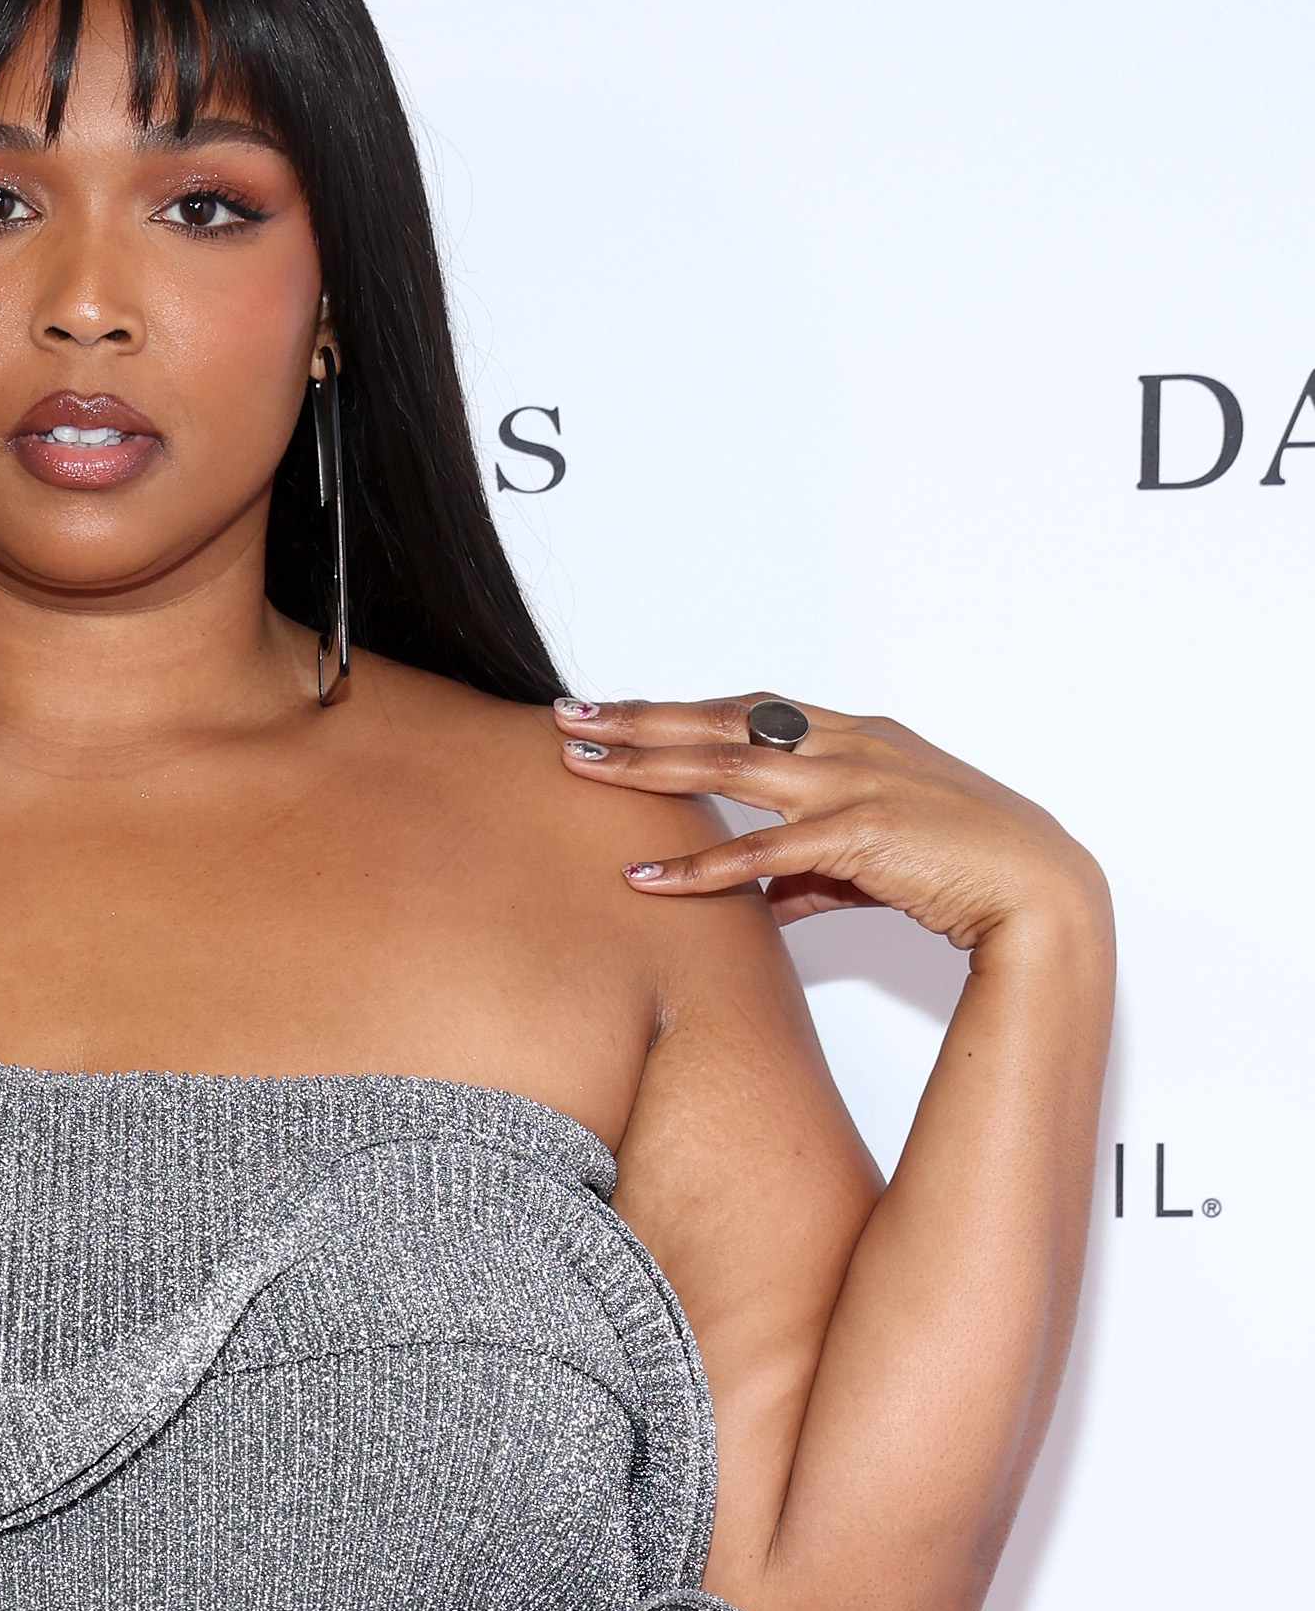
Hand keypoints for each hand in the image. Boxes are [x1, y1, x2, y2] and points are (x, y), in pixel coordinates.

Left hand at [552, 691, 1107, 949]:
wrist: (1042, 893)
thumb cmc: (967, 872)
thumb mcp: (874, 865)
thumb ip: (809, 875)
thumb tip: (755, 902)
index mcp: (857, 737)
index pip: (748, 710)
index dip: (677, 708)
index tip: (616, 710)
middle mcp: (850, 745)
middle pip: (722, 720)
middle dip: (639, 718)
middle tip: (567, 716)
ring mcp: (857, 783)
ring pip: (729, 765)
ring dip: (647, 765)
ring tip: (580, 766)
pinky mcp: (864, 833)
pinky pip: (764, 853)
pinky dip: (702, 869)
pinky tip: (646, 879)